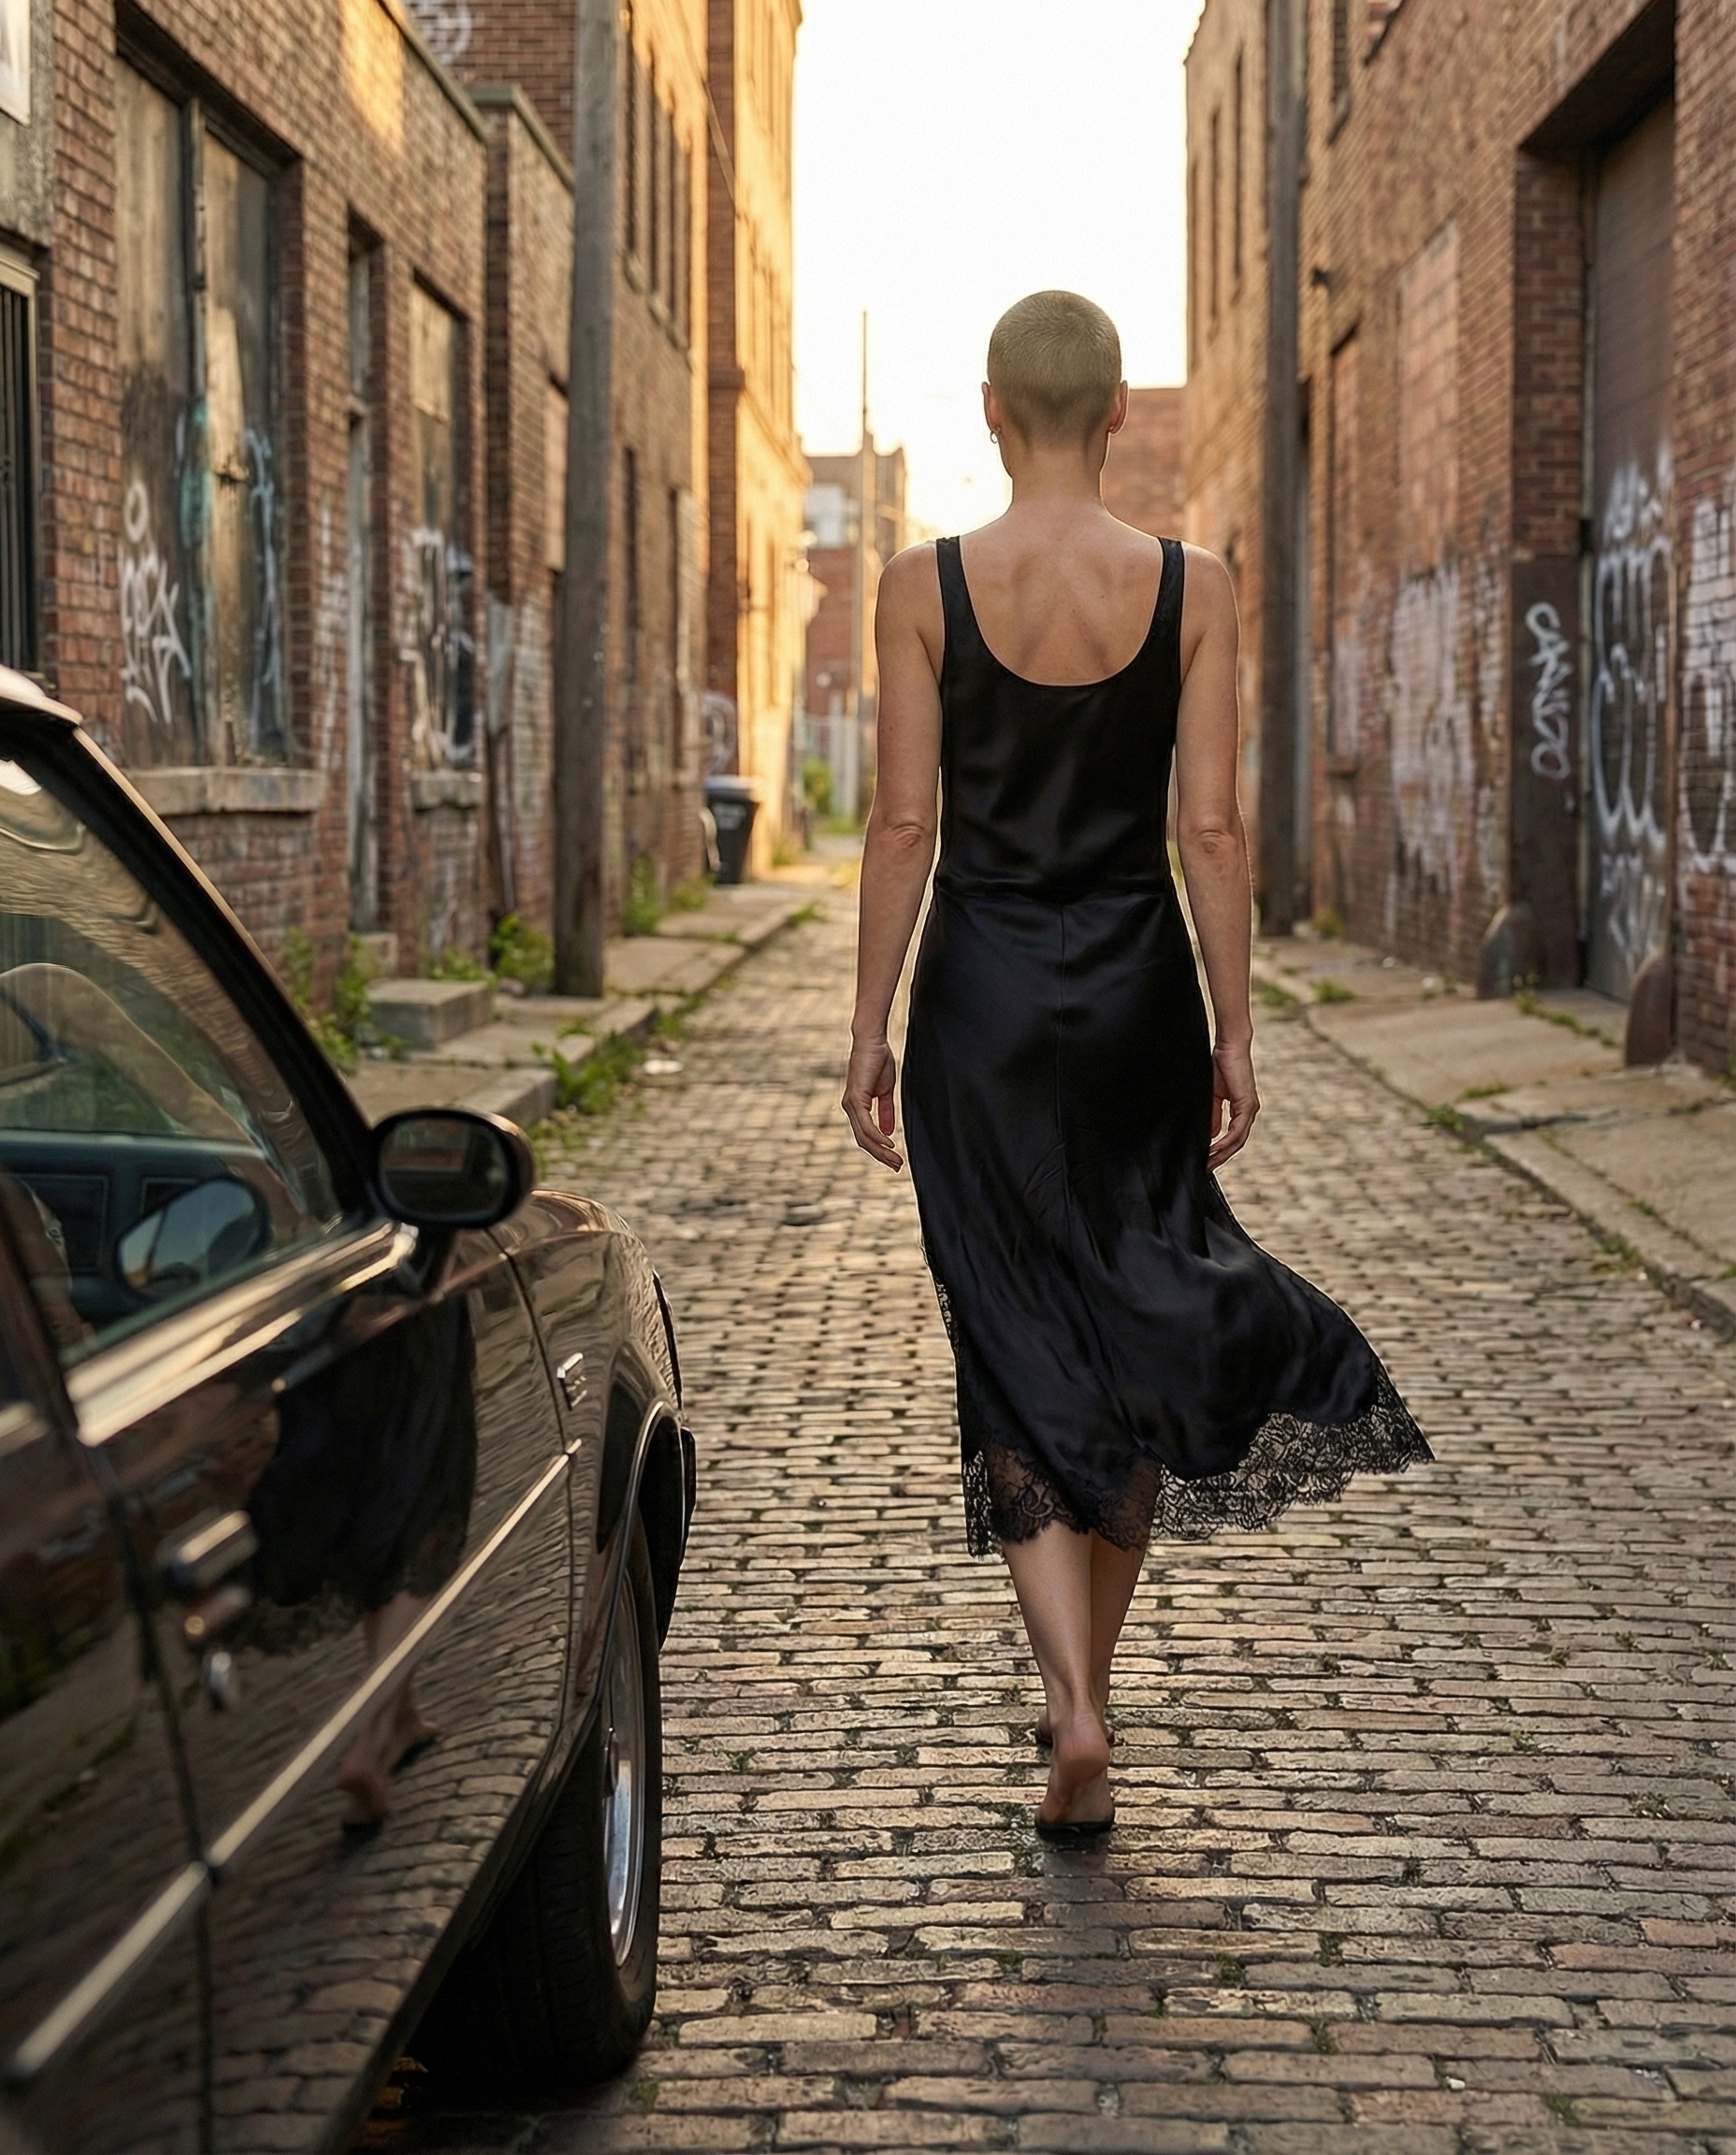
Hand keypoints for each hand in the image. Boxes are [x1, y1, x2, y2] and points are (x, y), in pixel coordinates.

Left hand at [842, 1036, 901, 1169]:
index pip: (865, 1136)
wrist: (872, 1042)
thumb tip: (889, 1131)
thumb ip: (885, 1111)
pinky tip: (889, 1143)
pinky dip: (878, 1136)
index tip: (894, 1160)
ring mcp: (851, 1104)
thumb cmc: (877, 1061)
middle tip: (897, 1167)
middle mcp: (850, 1108)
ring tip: (896, 1160)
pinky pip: (866, 1125)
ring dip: (881, 1151)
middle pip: (863, 1141)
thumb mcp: (885, 1091)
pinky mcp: (856, 1099)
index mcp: (856, 1107)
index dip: (879, 1150)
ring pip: (864, 1137)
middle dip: (881, 1156)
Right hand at [1207, 1040, 1258, 1171]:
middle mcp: (1249, 1111)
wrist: (1229, 1047)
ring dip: (1223, 1153)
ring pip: (1238, 1140)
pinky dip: (1225, 1142)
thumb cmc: (1221, 1065)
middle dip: (1221, 1157)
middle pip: (1237, 1143)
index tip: (1207, 1159)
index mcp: (1242, 1109)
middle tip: (1206, 1168)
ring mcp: (1250, 1109)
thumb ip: (1214, 1114)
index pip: (1233, 1136)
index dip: (1221, 1150)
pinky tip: (1214, 1149)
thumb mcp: (1214, 1095)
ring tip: (1208, 1163)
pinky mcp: (1247, 1105)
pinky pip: (1237, 1130)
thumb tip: (1212, 1135)